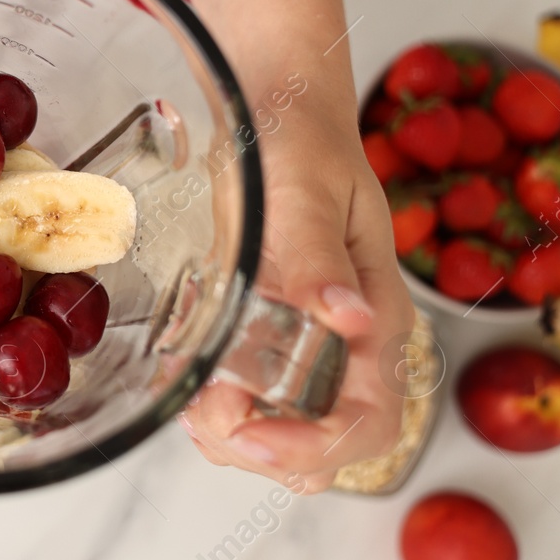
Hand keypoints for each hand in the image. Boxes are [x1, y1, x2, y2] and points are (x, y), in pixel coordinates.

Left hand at [178, 104, 412, 491]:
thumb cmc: (301, 143)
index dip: (314, 448)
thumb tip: (346, 317)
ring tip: (188, 389)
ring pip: (278, 432)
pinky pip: (244, 398)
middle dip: (260, 447)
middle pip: (322, 447)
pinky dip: (210, 404)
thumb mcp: (305, 193)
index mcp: (375, 319)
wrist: (273, 111)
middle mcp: (346, 345)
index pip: (368, 423)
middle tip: (202, 409)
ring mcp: (306, 345)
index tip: (252, 433)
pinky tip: (183, 374)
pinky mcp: (265, 336)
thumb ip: (318, 256)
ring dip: (228, 431)